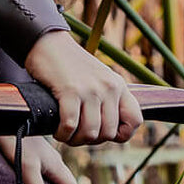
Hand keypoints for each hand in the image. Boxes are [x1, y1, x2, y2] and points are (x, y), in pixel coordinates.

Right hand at [24, 29, 142, 145]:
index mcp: (119, 85)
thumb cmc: (70, 66)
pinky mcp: (70, 90)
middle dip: (91, 140)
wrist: (48, 43)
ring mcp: (91, 89)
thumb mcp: (98, 79)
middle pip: (109, 133)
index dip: (121, 135)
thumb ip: (108, 100)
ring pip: (91, 133)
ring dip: (76, 140)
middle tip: (77, 134)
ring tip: (66, 134)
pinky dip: (63, 134)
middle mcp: (109, 87)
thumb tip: (110, 132)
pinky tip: (57, 130)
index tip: (102, 133)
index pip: (135, 120)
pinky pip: (70, 125)